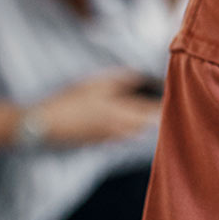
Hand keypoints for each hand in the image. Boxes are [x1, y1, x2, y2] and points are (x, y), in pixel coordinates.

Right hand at [34, 71, 162, 144]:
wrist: (47, 124)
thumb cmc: (71, 100)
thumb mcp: (97, 83)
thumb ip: (123, 79)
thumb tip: (142, 77)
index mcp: (122, 112)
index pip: (152, 112)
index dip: (163, 105)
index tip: (171, 96)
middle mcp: (120, 128)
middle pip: (147, 126)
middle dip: (157, 116)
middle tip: (163, 104)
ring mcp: (110, 138)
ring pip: (136, 133)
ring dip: (145, 124)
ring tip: (149, 113)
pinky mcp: (100, 142)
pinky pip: (124, 137)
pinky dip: (131, 130)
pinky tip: (128, 122)